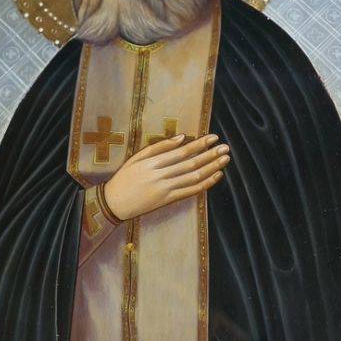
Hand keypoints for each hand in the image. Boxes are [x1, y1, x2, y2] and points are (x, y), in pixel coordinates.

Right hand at [103, 134, 228, 220]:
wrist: (115, 203)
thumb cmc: (124, 177)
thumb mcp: (137, 158)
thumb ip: (159, 147)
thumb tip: (181, 138)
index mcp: (153, 162)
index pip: (182, 151)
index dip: (200, 144)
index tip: (214, 138)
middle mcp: (161, 175)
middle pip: (191, 163)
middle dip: (211, 154)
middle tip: (226, 147)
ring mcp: (166, 189)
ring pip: (194, 177)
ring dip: (212, 167)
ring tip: (225, 159)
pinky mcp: (168, 200)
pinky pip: (190, 191)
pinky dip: (205, 184)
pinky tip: (216, 176)